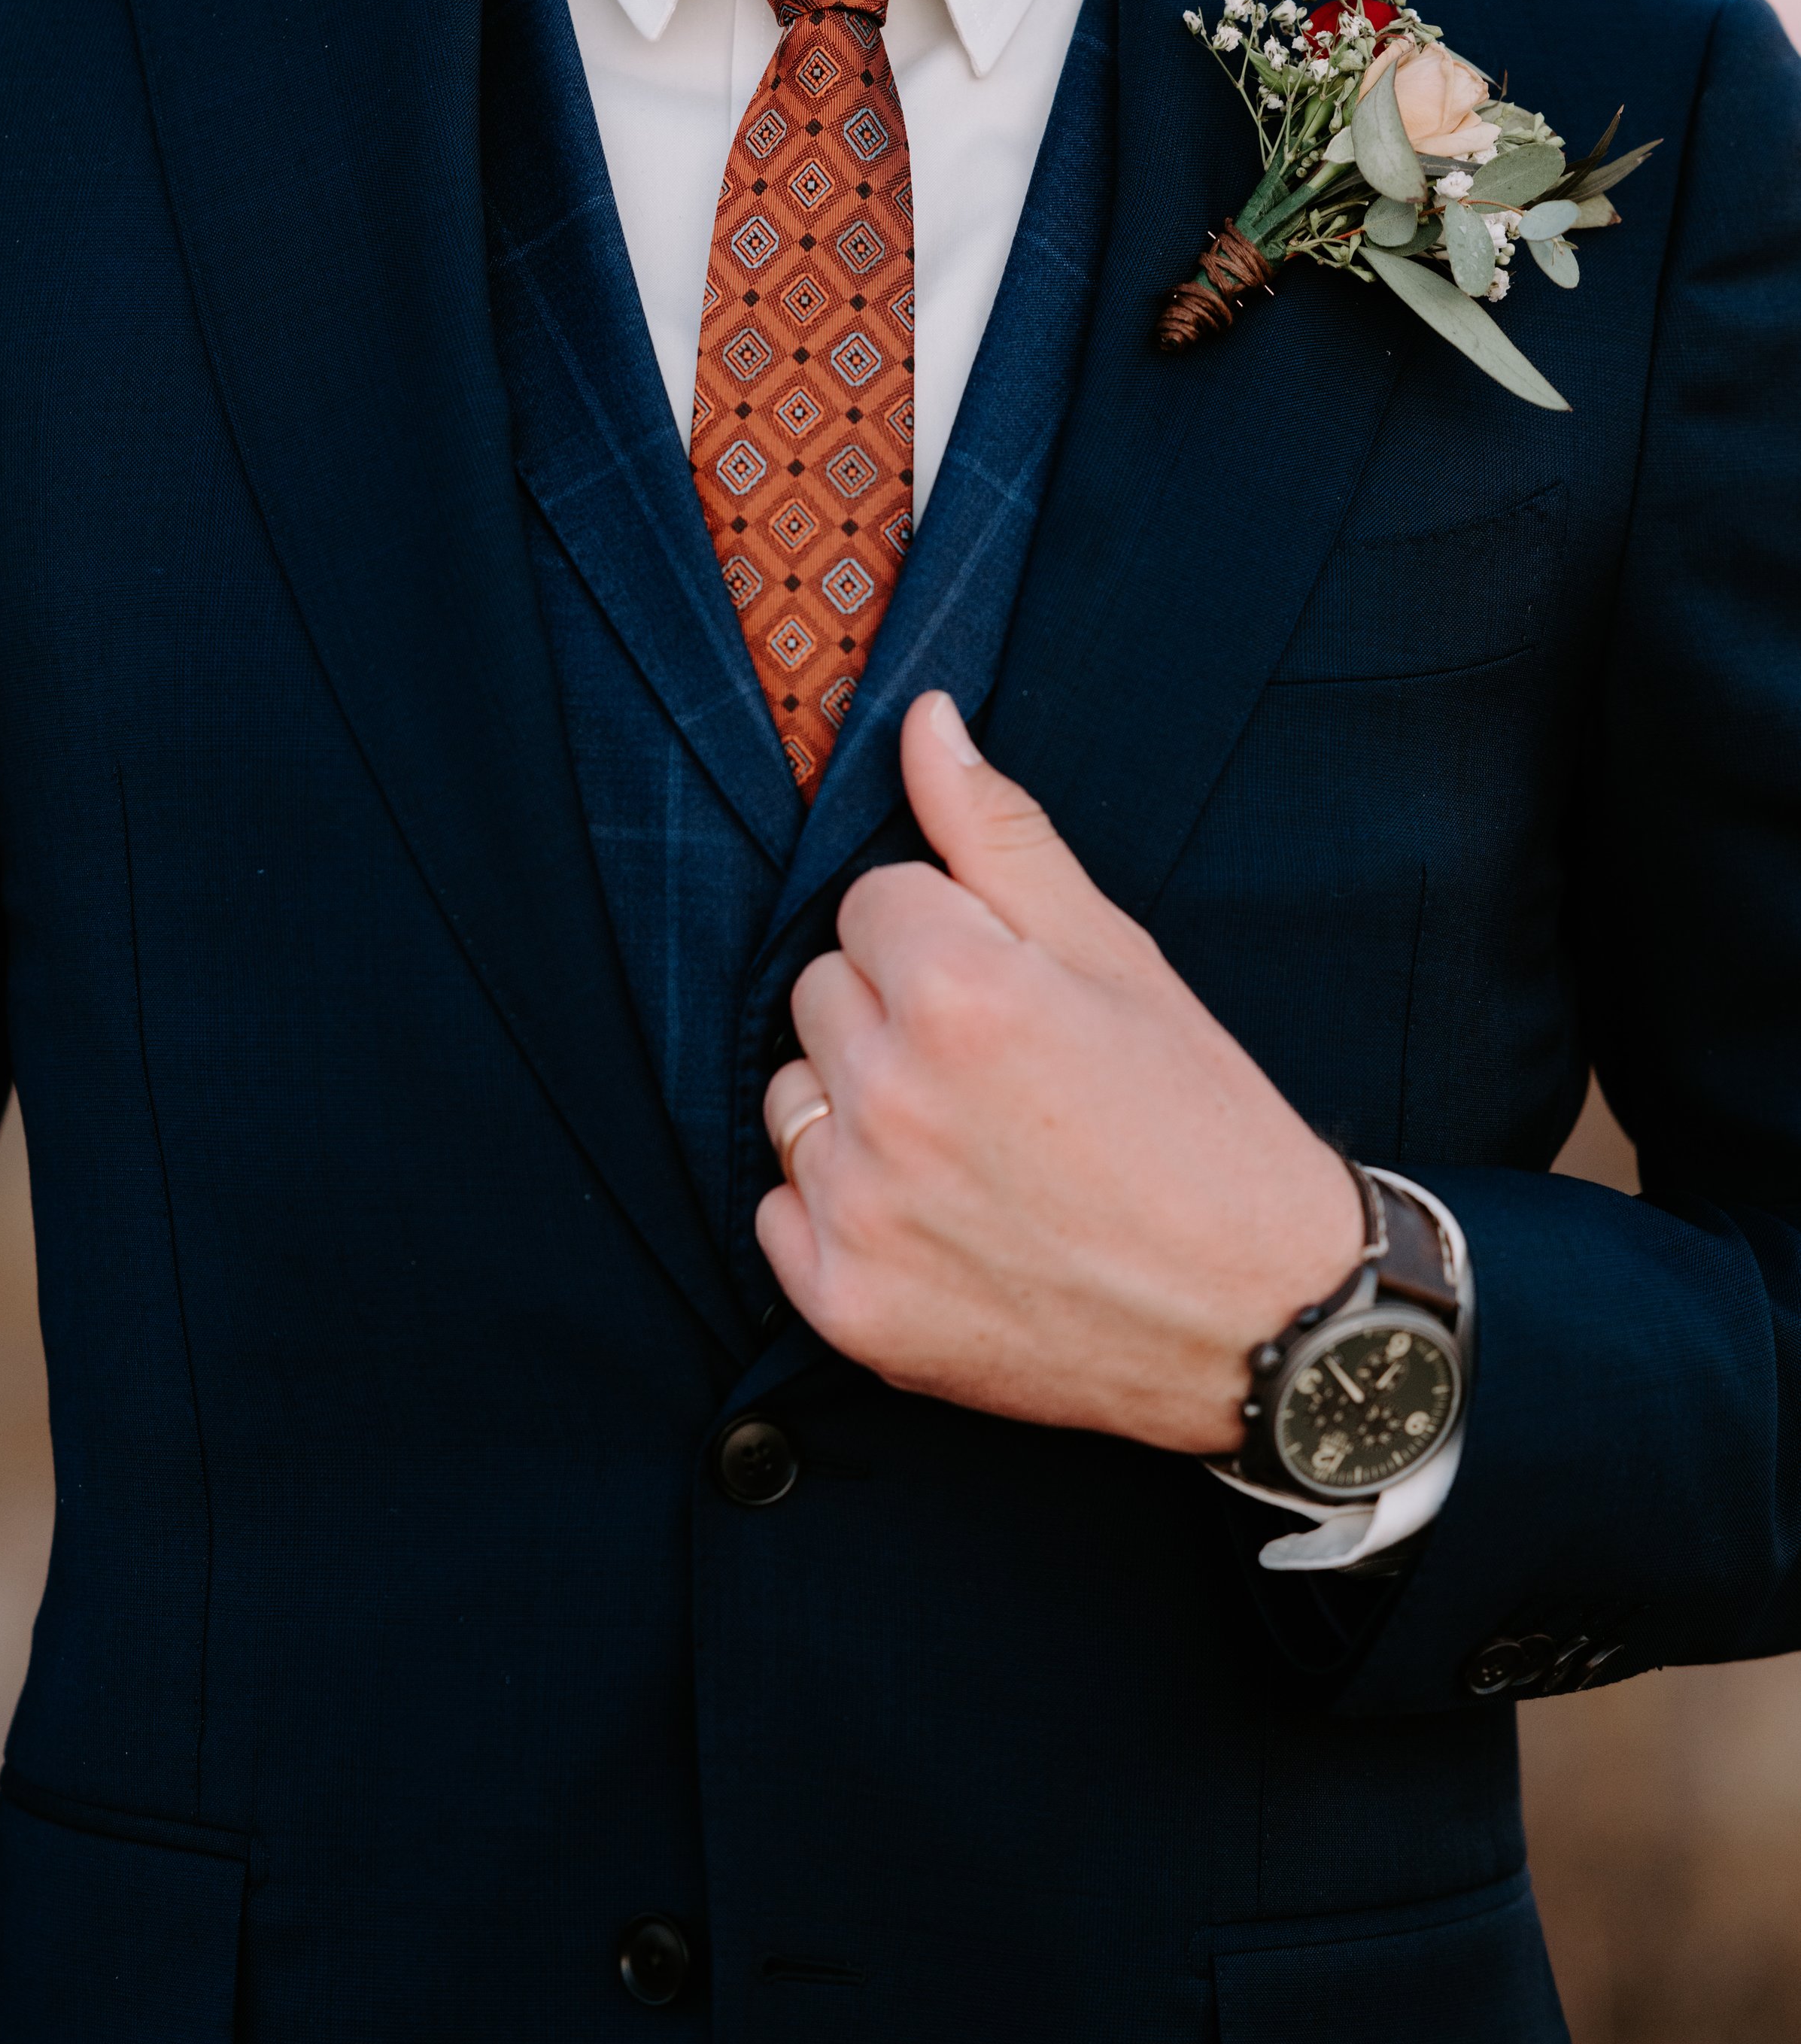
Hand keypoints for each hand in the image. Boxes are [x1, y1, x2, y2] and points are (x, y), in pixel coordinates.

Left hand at [758, 691, 1362, 1452]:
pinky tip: (940, 1223)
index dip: (948, 939)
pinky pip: (781, 1213)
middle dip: (896, 1014)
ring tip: (974, 1150)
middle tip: (1003, 1077)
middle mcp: (892, 1099)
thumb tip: (921, 721)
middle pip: (822, 993)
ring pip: (792, 1099)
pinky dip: (843, 1215)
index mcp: (960, 993)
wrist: (1263, 1321)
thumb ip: (997, 831)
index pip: (873, 901)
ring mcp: (861, 1211)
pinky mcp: (846, 1305)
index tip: (1015, 999)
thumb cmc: (1201, 1125)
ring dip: (857, 1110)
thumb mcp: (1115, 956)